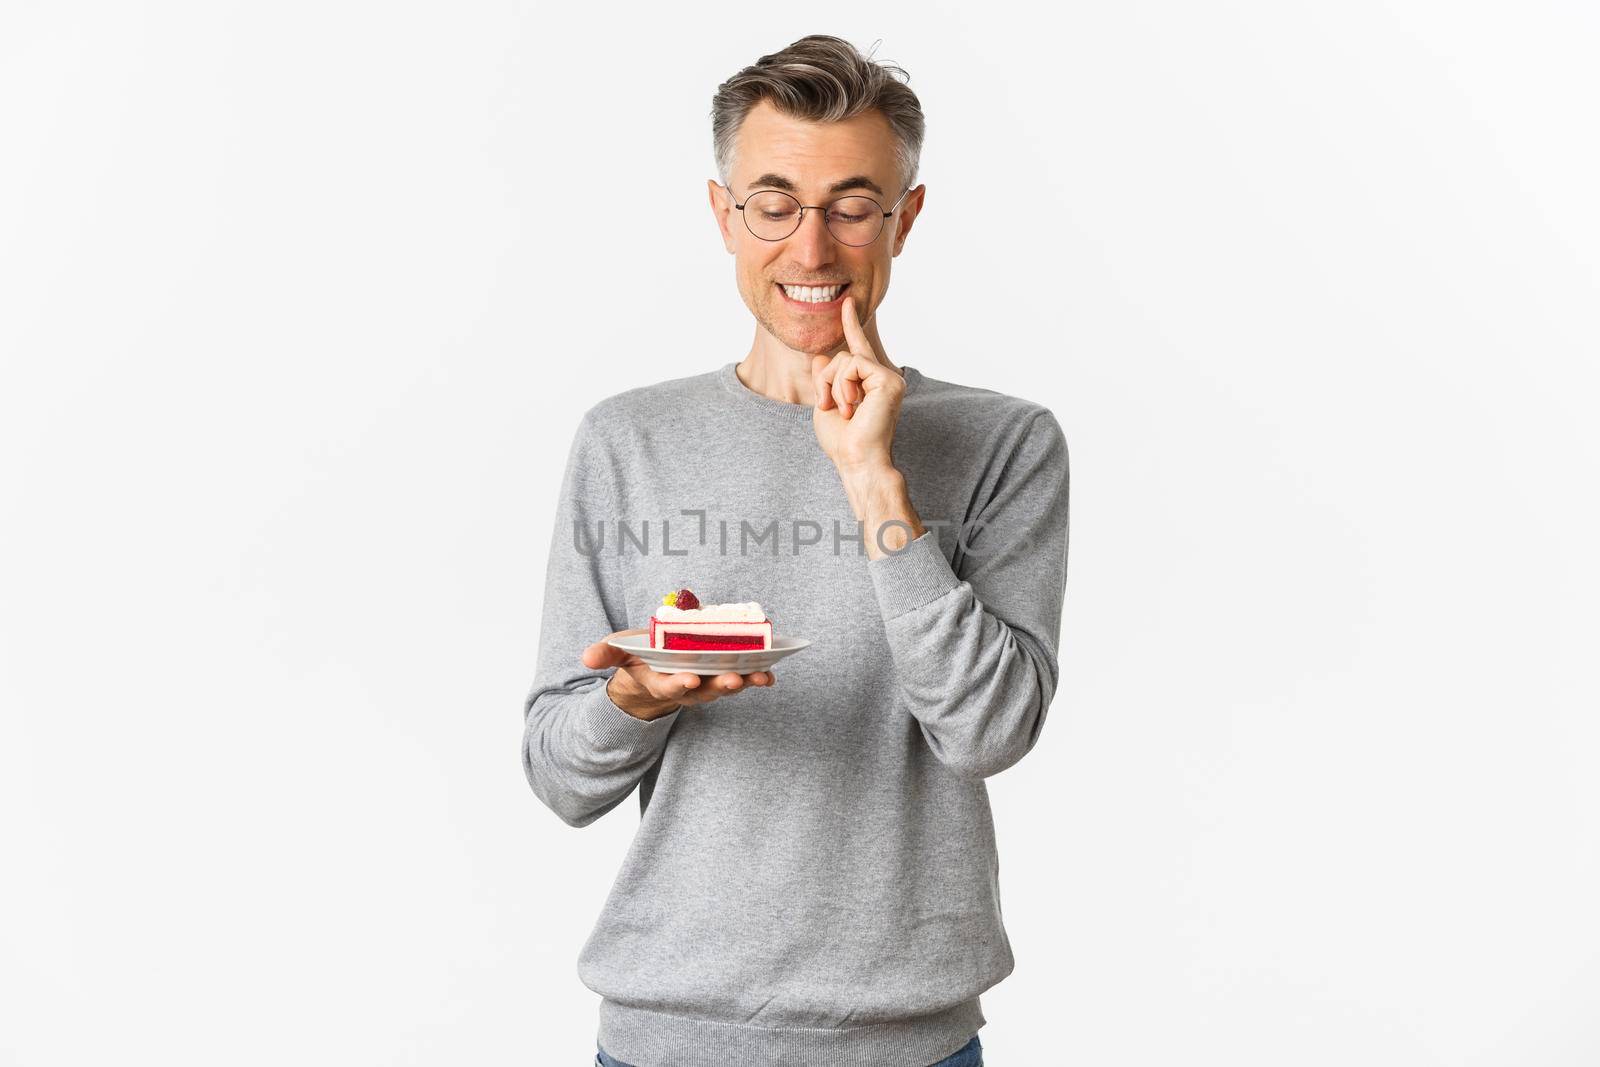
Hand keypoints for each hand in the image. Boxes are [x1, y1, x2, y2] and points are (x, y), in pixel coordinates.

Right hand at [581, 628, 775, 719]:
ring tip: (762, 676)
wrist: (658, 670)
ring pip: (727, 686)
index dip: (678, 684)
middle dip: (719, 686)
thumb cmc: (640, 658)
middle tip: (733, 680)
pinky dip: (757, 678)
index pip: (670, 686)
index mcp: (661, 681)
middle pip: (705, 690)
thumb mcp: (619, 653)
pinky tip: (771, 674)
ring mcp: (707, 684)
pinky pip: (743, 680)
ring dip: (745, 682)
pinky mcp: (723, 676)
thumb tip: (586, 657)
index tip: (688, 679)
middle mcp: (687, 687)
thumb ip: (605, 654)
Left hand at [810, 294, 907, 474]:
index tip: (847, 304)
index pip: (858, 349)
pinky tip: (852, 405)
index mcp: (870, 385)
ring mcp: (889, 379)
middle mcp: (883, 379)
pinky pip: (854, 364)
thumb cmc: (843, 442)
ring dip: (832, 385)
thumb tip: (822, 357)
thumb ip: (824, 380)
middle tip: (827, 406)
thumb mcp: (825, 406)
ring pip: (846, 359)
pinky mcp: (889, 380)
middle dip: (825, 380)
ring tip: (844, 410)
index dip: (851, 325)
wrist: (857, 461)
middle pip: (843, 357)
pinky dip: (843, 385)